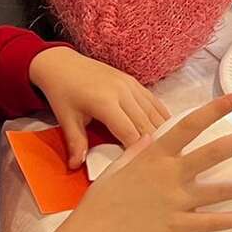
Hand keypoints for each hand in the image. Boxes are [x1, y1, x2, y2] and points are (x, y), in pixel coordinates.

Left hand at [28, 46, 169, 160]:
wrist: (62, 63)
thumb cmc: (62, 93)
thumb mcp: (66, 119)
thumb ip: (76, 142)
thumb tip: (76, 166)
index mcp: (105, 103)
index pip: (129, 133)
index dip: (138, 151)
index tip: (144, 168)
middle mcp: (122, 92)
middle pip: (145, 124)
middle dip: (153, 145)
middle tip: (161, 164)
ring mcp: (130, 85)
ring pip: (153, 112)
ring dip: (162, 131)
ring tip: (169, 150)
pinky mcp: (134, 81)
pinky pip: (153, 101)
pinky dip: (161, 116)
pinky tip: (168, 129)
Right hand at [33, 95, 231, 231]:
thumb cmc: (102, 199)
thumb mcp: (117, 166)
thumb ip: (137, 150)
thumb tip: (150, 136)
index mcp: (156, 155)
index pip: (190, 125)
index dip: (214, 110)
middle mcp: (171, 174)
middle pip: (214, 152)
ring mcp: (177, 200)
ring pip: (217, 190)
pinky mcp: (178, 225)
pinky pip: (210, 223)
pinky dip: (230, 220)